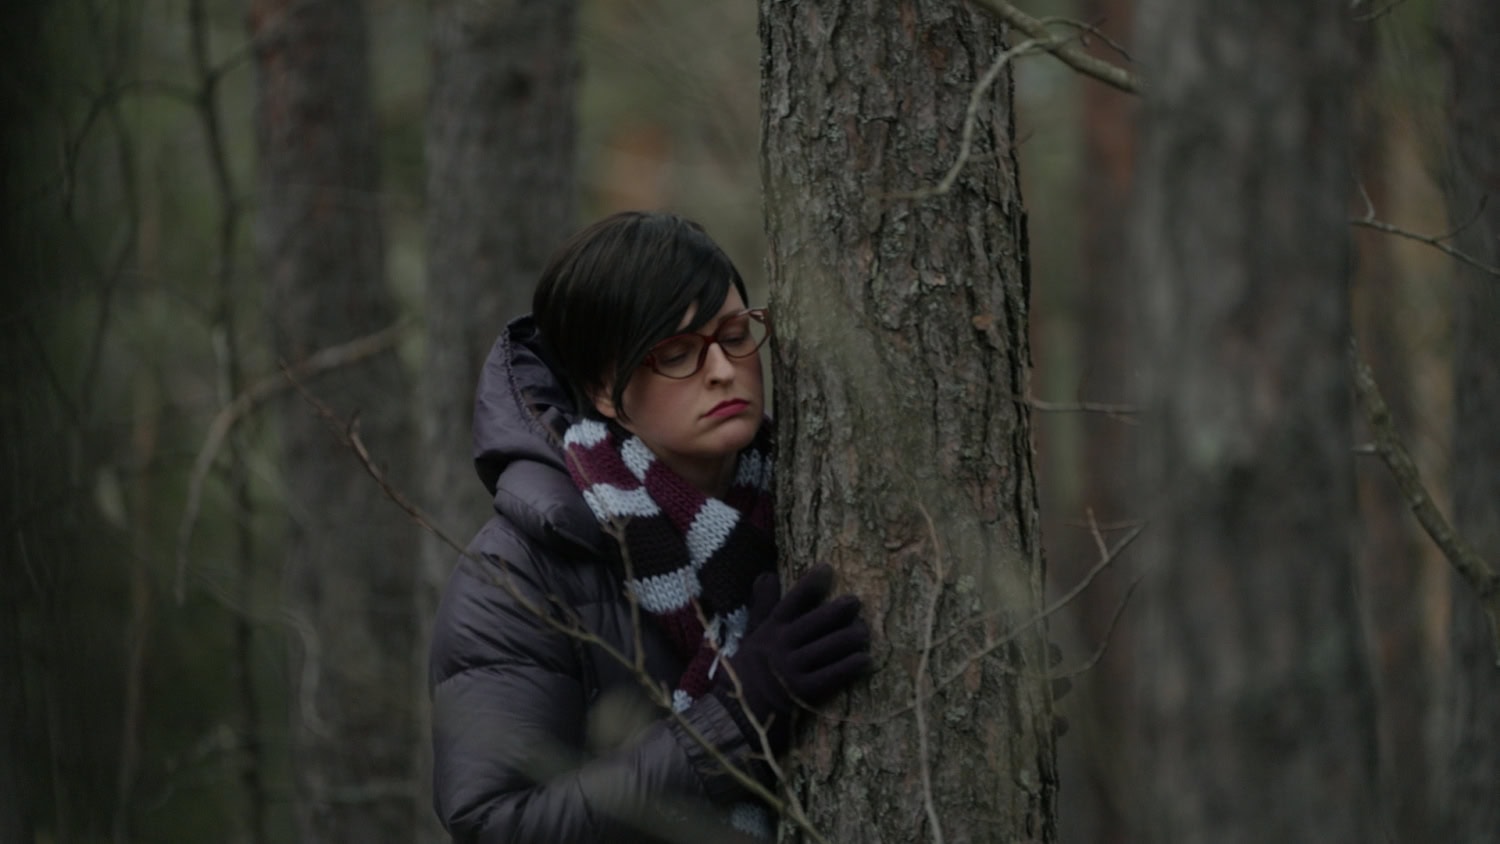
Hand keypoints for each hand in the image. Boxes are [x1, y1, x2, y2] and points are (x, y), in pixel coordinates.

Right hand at [716, 564, 870, 752]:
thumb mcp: (753, 635)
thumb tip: (767, 573)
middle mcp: (780, 646)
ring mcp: (792, 669)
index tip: (827, 569)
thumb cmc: (750, 670)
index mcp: (770, 630)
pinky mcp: (803, 692)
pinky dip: (851, 665)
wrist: (740, 714)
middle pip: (816, 621)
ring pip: (829, 646)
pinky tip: (865, 659)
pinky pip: (833, 674)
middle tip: (856, 602)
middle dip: (839, 610)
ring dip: (851, 637)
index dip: (810, 584)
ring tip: (864, 632)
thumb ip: (764, 606)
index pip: (791, 601)